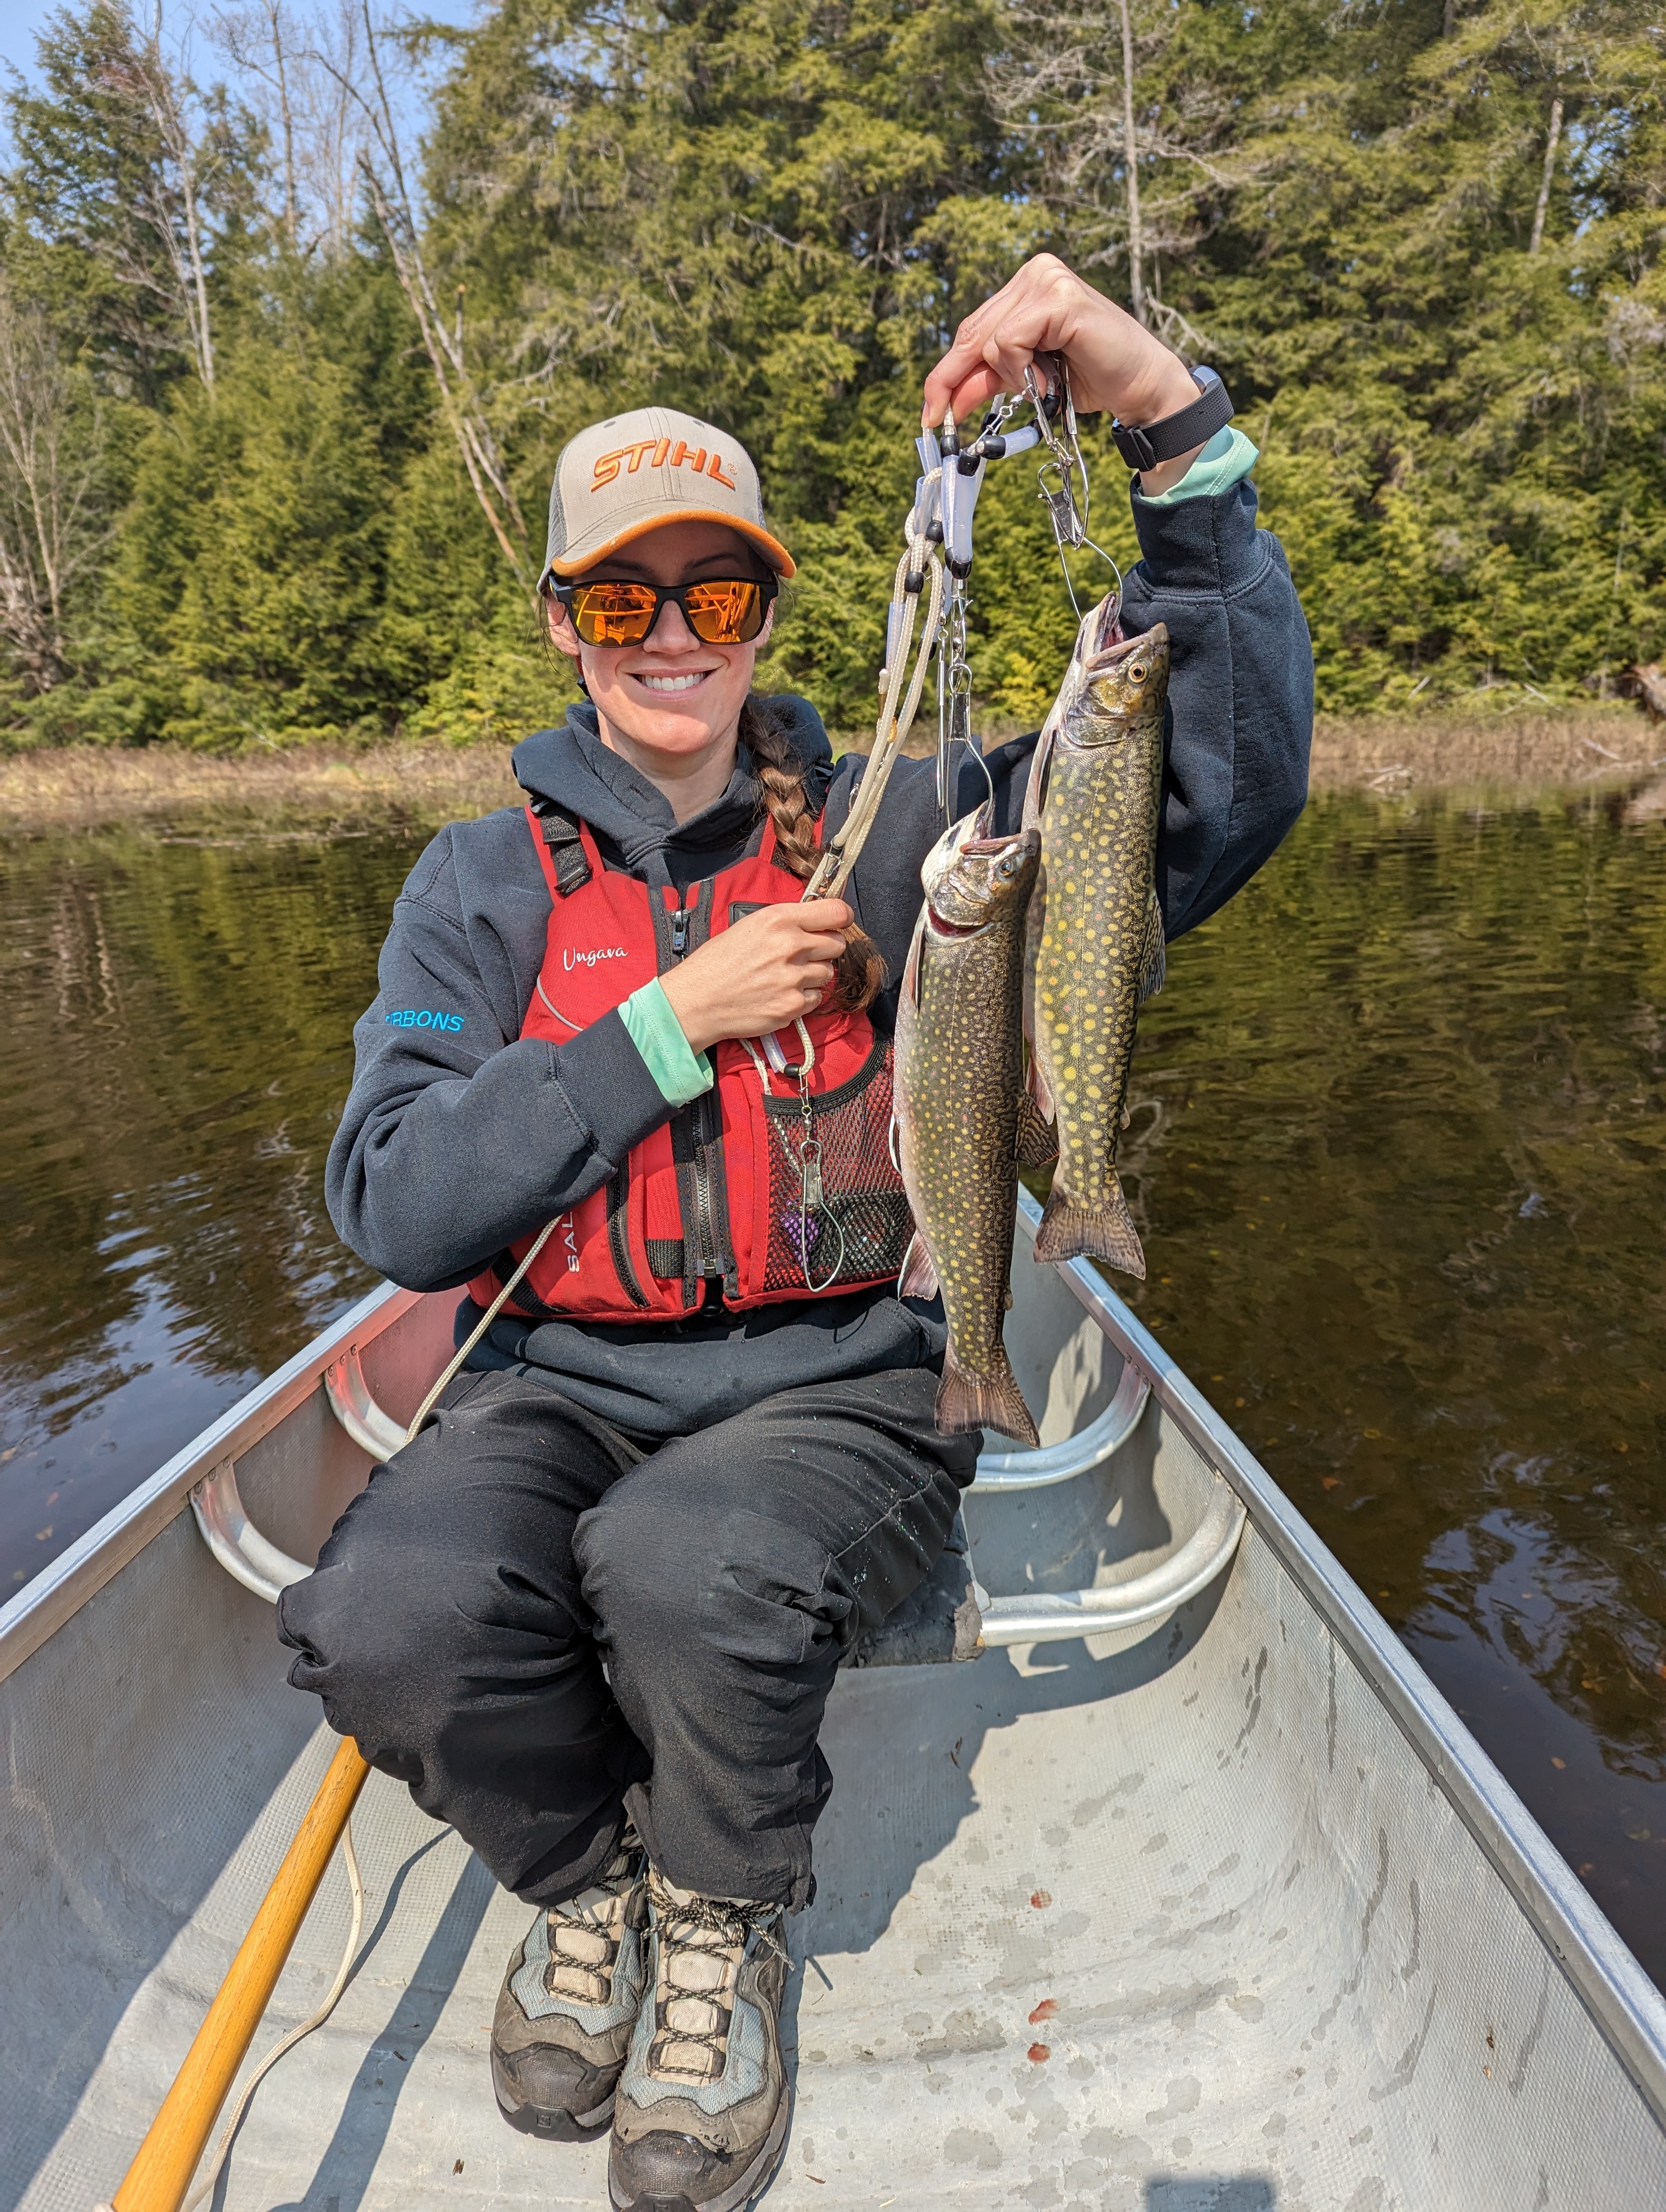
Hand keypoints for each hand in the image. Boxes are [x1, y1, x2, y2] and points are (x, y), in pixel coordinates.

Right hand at [659, 899, 852, 1052]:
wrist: (697, 1001)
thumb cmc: (717, 962)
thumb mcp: (749, 926)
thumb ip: (786, 922)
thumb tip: (816, 921)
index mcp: (779, 920)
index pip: (836, 912)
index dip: (841, 918)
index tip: (837, 923)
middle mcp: (791, 946)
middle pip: (837, 944)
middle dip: (824, 949)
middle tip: (803, 955)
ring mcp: (794, 979)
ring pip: (828, 973)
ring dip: (812, 975)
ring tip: (784, 977)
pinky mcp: (793, 1006)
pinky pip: (816, 998)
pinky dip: (803, 997)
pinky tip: (779, 994)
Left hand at [921, 254, 1205, 493]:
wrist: (1141, 387)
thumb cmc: (1092, 379)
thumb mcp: (1029, 379)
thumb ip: (990, 379)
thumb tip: (945, 399)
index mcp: (1026, 285)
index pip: (972, 329)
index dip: (947, 372)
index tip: (931, 411)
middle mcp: (1036, 272)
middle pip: (972, 333)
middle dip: (956, 380)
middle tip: (943, 419)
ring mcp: (1048, 279)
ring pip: (988, 340)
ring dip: (1009, 377)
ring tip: (1045, 385)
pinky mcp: (1060, 297)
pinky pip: (1008, 341)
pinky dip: (1020, 369)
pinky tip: (1049, 378)